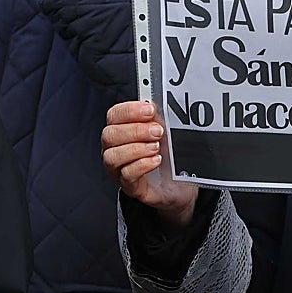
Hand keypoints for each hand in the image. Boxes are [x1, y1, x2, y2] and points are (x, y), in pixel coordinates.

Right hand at [103, 101, 197, 228]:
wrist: (181, 185)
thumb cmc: (169, 156)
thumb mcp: (165, 133)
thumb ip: (158, 119)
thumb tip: (158, 105)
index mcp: (122, 131)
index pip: (114, 115)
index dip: (129, 110)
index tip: (149, 110)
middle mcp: (115, 149)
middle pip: (109, 135)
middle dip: (135, 130)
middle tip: (157, 131)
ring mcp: (119, 169)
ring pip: (111, 156)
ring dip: (136, 149)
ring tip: (156, 147)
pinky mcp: (131, 187)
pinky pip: (126, 175)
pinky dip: (142, 165)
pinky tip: (156, 160)